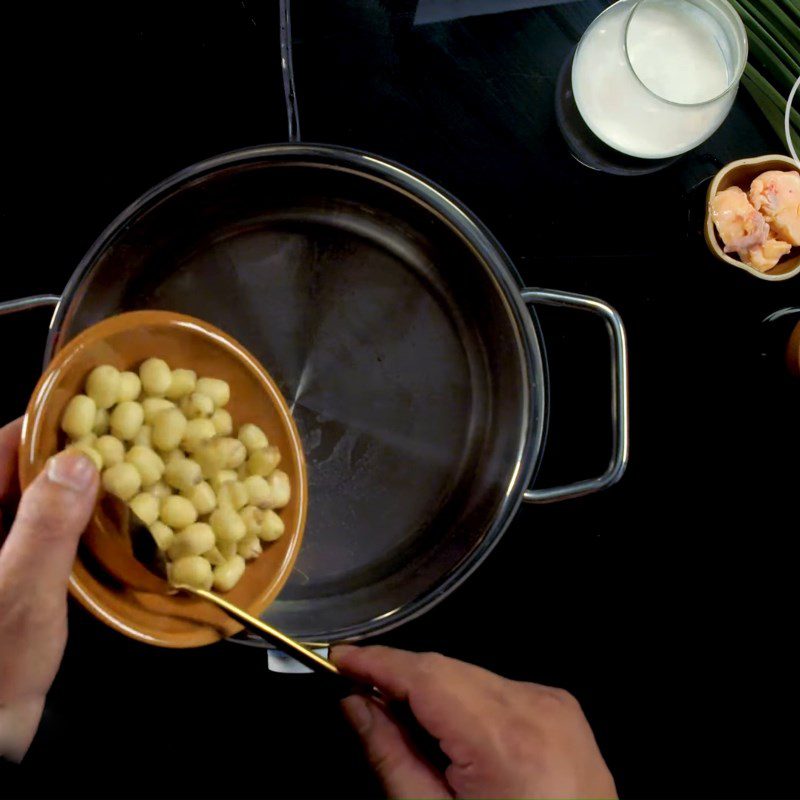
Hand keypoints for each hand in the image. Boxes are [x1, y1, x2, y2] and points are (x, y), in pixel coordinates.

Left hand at [0, 419, 98, 761]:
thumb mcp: (18, 593)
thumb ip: (45, 526)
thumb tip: (79, 462)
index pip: (1, 450)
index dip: (46, 425)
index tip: (93, 406)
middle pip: (25, 472)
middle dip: (75, 453)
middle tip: (127, 436)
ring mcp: (3, 553)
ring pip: (44, 503)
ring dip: (84, 488)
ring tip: (132, 469)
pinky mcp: (20, 578)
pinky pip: (54, 535)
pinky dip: (84, 523)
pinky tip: (117, 521)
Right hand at [332, 646, 615, 799]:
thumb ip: (392, 757)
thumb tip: (356, 704)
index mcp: (506, 740)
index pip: (426, 676)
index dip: (378, 661)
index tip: (341, 658)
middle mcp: (536, 707)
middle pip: (448, 670)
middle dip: (400, 675)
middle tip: (356, 686)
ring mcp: (554, 704)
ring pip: (471, 675)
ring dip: (431, 687)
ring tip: (396, 710)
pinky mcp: (562, 708)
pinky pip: (499, 688)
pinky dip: (465, 698)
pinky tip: (446, 724)